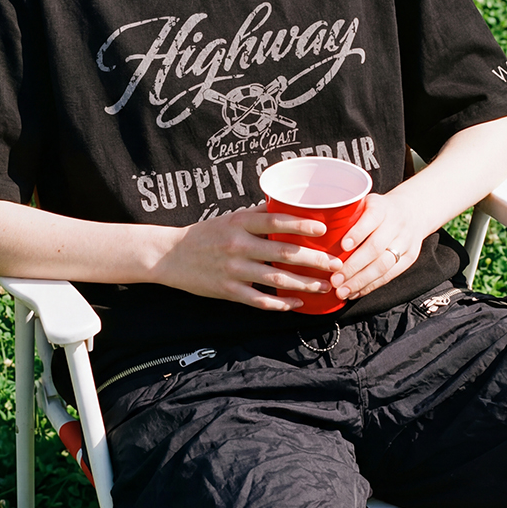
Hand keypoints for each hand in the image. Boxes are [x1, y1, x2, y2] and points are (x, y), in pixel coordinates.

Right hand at [152, 203, 342, 310]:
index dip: (301, 225)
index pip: (276, 221)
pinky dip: (281, 303)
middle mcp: (238, 245)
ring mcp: (233, 270)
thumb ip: (257, 214)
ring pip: (276, 279)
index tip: (323, 229)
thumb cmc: (204, 235)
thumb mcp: (229, 218)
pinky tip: (298, 303)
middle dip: (314, 260)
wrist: (170, 256)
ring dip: (305, 284)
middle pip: (284, 252)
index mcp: (239, 223)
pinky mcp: (228, 291)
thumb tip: (285, 204)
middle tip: (337, 264)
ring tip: (325, 286)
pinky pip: (260, 300)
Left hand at [329, 191, 426, 301]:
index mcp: (381, 207)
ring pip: (383, 265)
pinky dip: (371, 286)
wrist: (413, 210)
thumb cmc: (377, 210)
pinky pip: (390, 275)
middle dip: (353, 266)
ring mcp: (405, 241)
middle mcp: (396, 223)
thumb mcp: (365, 203)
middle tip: (334, 280)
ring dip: (360, 281)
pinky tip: (355, 292)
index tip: (342, 246)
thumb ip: (346, 214)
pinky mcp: (410, 257)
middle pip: (375, 248)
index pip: (371, 219)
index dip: (357, 233)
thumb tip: (310, 232)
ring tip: (342, 291)